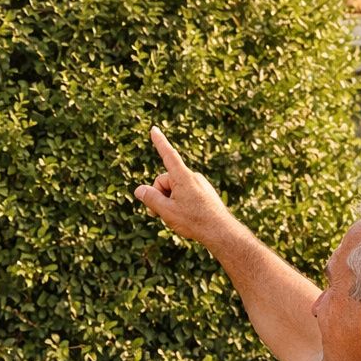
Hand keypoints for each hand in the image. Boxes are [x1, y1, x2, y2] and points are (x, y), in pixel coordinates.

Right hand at [134, 127, 230, 244]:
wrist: (221, 231)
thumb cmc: (194, 220)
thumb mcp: (166, 211)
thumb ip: (151, 198)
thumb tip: (139, 190)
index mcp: (183, 177)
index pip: (168, 155)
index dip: (159, 142)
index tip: (154, 129)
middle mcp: (193, 177)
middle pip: (165, 181)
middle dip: (160, 195)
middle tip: (160, 214)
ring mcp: (200, 184)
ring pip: (175, 189)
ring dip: (170, 201)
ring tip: (178, 217)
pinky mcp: (204, 192)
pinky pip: (185, 193)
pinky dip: (180, 202)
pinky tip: (187, 216)